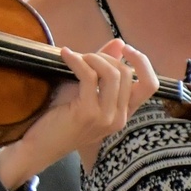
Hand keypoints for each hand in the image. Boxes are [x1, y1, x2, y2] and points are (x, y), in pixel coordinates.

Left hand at [9, 38, 155, 177]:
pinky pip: (89, 76)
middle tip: (86, 56)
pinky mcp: (88, 112)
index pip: (150, 86)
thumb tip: (119, 43)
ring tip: (76, 57)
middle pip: (128, 73)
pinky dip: (77, 61)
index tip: (125, 49)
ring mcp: (106, 117)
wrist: (39, 147)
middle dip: (106, 56)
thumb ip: (103, 70)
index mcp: (124, 114)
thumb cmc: (60, 120)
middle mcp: (120, 117)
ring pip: (112, 73)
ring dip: (93, 58)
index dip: (142, 62)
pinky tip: (65, 56)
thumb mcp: (86, 94)